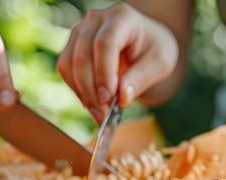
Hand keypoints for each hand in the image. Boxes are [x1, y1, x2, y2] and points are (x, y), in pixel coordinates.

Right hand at [57, 2, 190, 123]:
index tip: (108, 99)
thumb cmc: (153, 50)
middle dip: (91, 90)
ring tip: (99, 114)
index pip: (105, 44)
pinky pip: (65, 69)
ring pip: (69, 64)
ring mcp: (80, 30)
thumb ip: (141, 78)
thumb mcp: (160, 63)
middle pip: (83, 55)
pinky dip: (76, 90)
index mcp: (122, 17)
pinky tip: (92, 104)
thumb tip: (122, 98)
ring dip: (82, 93)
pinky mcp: (72, 45)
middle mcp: (96, 19)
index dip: (103, 73)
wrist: (145, 44)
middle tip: (103, 116)